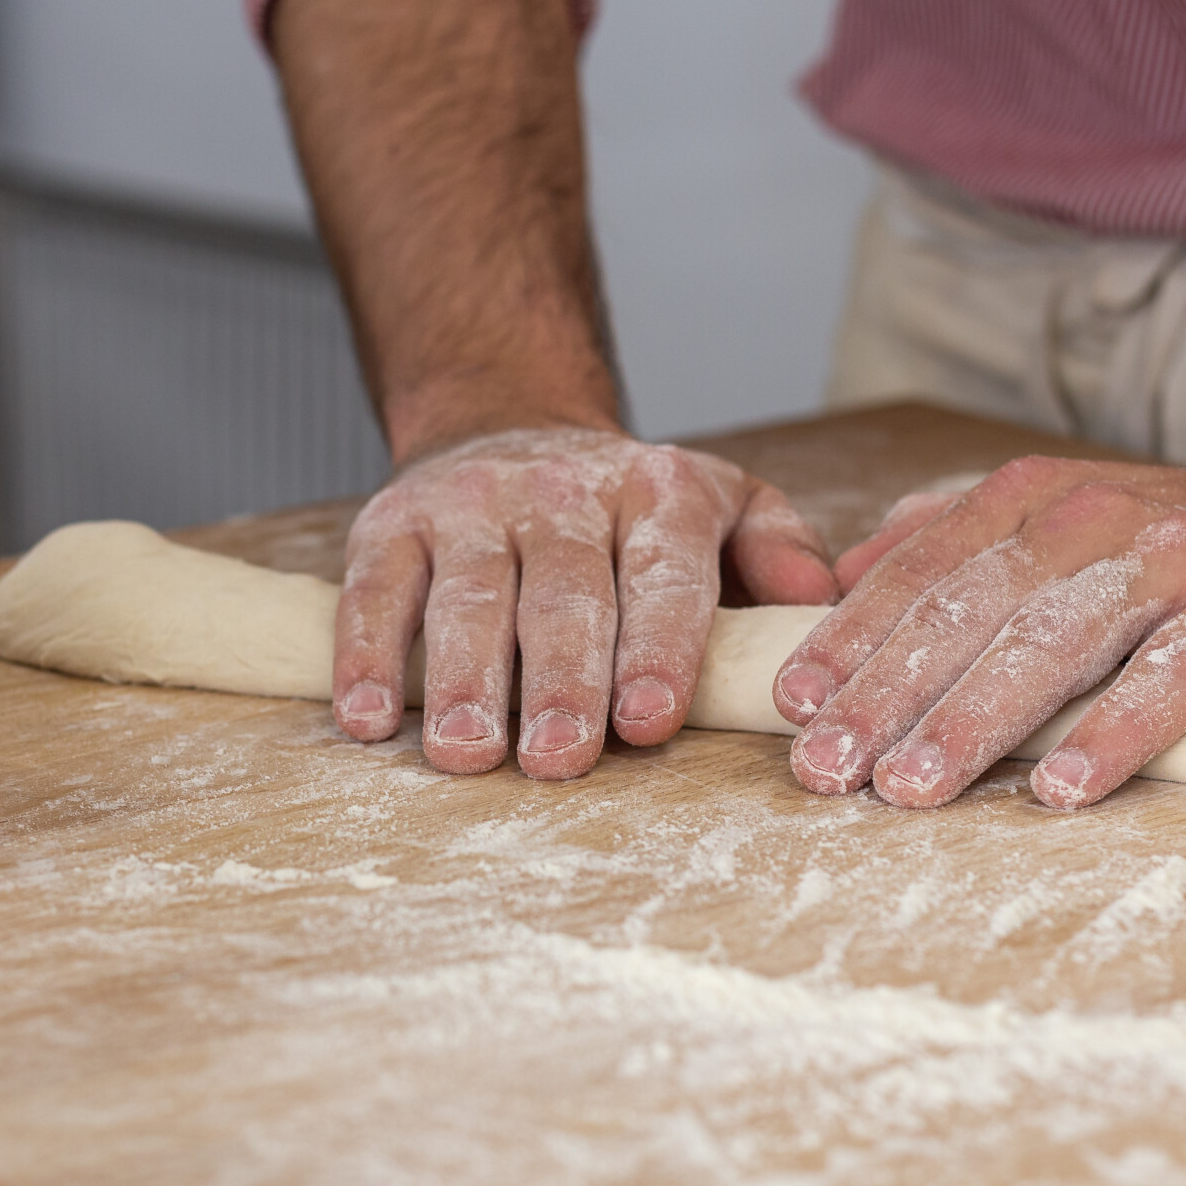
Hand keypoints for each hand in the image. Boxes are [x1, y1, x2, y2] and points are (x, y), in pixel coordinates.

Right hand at [334, 429, 836, 777]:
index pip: (663, 572)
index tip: (648, 720)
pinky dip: (366, 657)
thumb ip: (777, 551)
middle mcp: (563, 491)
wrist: (508, 428)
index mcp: (657, 494)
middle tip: (561, 757)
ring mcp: (470, 505)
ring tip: (469, 752)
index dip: (657, 646)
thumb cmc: (628, 511)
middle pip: (564, 592)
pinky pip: (374, 592)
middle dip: (563, 679)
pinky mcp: (391, 524)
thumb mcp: (722, 505)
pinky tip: (370, 722)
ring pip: (466, 595)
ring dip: (464, 680)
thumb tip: (819, 603)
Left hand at [770, 452, 1185, 807]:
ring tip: (910, 788)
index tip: (791, 706)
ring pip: (1056, 642)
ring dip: (974, 720)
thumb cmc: (1180, 544)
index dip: (850, 638)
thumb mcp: (1057, 520)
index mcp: (1035, 501)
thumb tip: (835, 584)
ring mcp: (1182, 560)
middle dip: (886, 694)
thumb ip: (949, 541)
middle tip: (826, 768)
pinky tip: (1059, 788)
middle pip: (970, 613)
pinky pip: (1178, 676)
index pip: (921, 572)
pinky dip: (1116, 732)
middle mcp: (1098, 519)